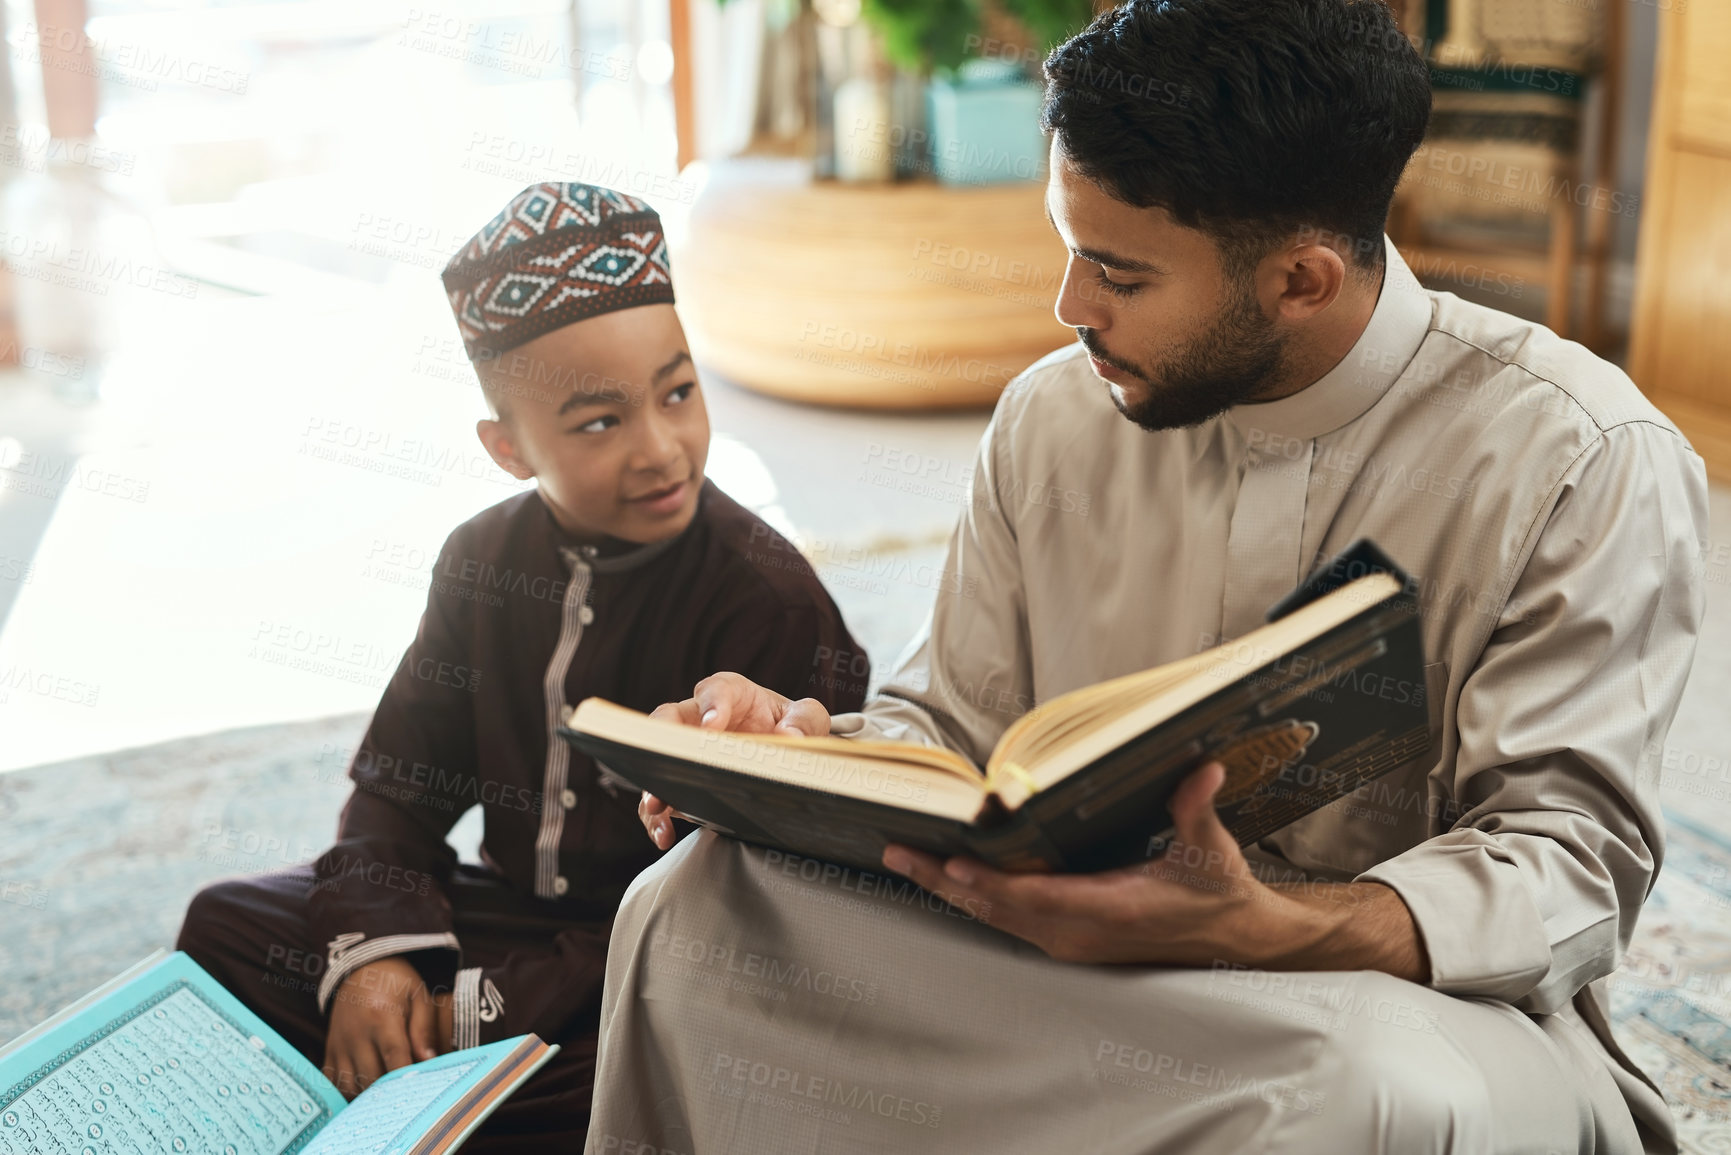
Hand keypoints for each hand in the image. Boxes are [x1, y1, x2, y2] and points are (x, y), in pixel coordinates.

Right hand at [322, 957, 449, 1097]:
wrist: (362, 967)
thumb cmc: (396, 982)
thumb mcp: (418, 995)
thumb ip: (424, 1028)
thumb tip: (429, 1061)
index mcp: (381, 1017)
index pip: (394, 1056)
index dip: (406, 1077)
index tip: (420, 1089)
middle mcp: (356, 1033)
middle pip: (371, 1076)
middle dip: (391, 1090)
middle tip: (408, 1093)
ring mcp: (340, 1043)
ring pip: (350, 1085)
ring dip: (369, 1095)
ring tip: (388, 1094)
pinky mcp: (330, 1050)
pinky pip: (333, 1082)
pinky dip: (347, 1092)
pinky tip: (365, 1090)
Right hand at [638, 672, 831, 848]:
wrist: (782, 751)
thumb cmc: (790, 725)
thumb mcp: (807, 718)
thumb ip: (805, 721)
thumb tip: (790, 737)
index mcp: (731, 694)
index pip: (716, 690)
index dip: (712, 705)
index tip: (712, 726)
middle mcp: (700, 718)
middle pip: (668, 719)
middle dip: (664, 741)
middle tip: (673, 762)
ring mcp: (687, 751)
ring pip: (657, 759)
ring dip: (654, 783)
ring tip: (658, 806)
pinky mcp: (682, 781)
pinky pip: (661, 794)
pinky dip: (658, 817)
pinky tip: (665, 834)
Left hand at [880, 760, 1427, 978]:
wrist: (1233, 936)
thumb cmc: (1218, 889)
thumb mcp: (1211, 849)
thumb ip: (1198, 809)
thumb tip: (1203, 769)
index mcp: (1115, 909)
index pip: (1041, 897)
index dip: (994, 882)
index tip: (954, 860)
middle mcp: (1082, 932)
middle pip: (999, 908)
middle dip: (945, 880)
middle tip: (897, 850)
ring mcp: (1070, 940)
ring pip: (995, 916)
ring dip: (948, 889)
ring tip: (902, 859)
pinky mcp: (1065, 938)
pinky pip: (1007, 919)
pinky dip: (971, 896)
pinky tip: (940, 875)